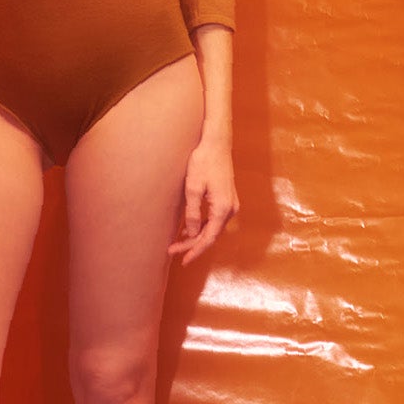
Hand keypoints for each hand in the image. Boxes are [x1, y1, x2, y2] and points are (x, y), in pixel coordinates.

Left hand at [168, 136, 238, 267]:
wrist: (216, 143)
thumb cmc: (203, 162)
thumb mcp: (193, 189)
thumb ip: (193, 214)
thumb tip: (192, 234)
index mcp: (223, 209)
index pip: (208, 238)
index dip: (195, 250)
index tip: (182, 260)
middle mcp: (231, 209)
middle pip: (211, 235)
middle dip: (193, 245)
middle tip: (173, 251)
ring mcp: (231, 204)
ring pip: (214, 228)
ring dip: (198, 237)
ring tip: (179, 243)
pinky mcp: (227, 199)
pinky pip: (215, 219)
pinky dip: (203, 227)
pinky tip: (190, 229)